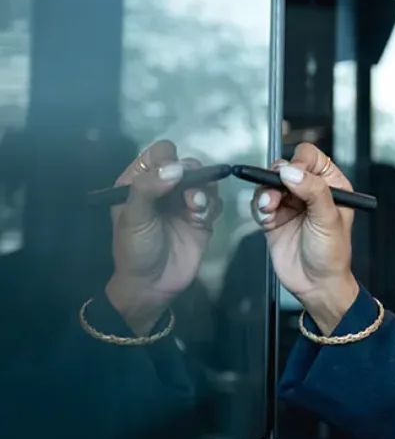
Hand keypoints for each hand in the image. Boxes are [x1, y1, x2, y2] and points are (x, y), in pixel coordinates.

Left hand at [104, 140, 221, 332]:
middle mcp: (164, 188)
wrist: (152, 284)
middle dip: (192, 175)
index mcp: (140, 181)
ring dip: (204, 190)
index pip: (159, 154)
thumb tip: (176, 168)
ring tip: (195, 207)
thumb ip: (149, 188)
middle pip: (187, 164)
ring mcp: (184, 203)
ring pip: (205, 181)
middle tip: (188, 193)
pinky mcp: (203, 218)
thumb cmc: (135, 248)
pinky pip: (215, 201)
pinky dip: (212, 205)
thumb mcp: (134, 216)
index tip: (173, 174)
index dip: (169, 159)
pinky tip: (200, 218)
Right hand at [255, 142, 357, 327]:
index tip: (292, 177)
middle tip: (276, 195)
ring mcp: (290, 204)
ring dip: (265, 194)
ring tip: (270, 209)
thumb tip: (291, 172)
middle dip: (276, 179)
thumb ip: (312, 191)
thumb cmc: (332, 254)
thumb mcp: (328, 219)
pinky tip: (267, 219)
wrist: (316, 284)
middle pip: (285, 167)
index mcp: (331, 186)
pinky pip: (259, 202)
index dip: (298, 163)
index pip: (310, 157)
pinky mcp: (274, 217)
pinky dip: (259, 208)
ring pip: (268, 184)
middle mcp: (309, 191)